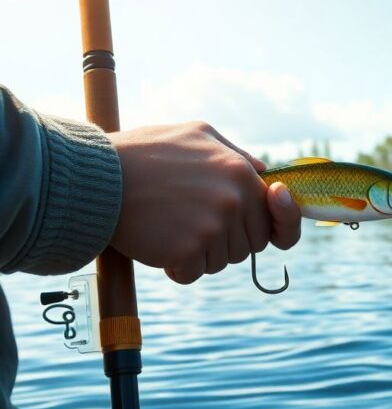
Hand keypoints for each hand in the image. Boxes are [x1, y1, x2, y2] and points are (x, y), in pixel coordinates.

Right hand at [107, 121, 300, 283]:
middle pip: (251, 245)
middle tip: (191, 223)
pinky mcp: (188, 249)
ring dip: (200, 254)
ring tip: (170, 226)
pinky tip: (157, 244)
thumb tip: (268, 176)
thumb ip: (237, 155)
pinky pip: (194, 274)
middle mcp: (234, 199)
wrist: (95, 176)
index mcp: (242, 172)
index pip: (278, 217)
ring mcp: (213, 225)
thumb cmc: (143, 153)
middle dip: (227, 241)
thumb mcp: (197, 135)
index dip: (278, 230)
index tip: (272, 238)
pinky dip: (177, 268)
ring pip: (222, 261)